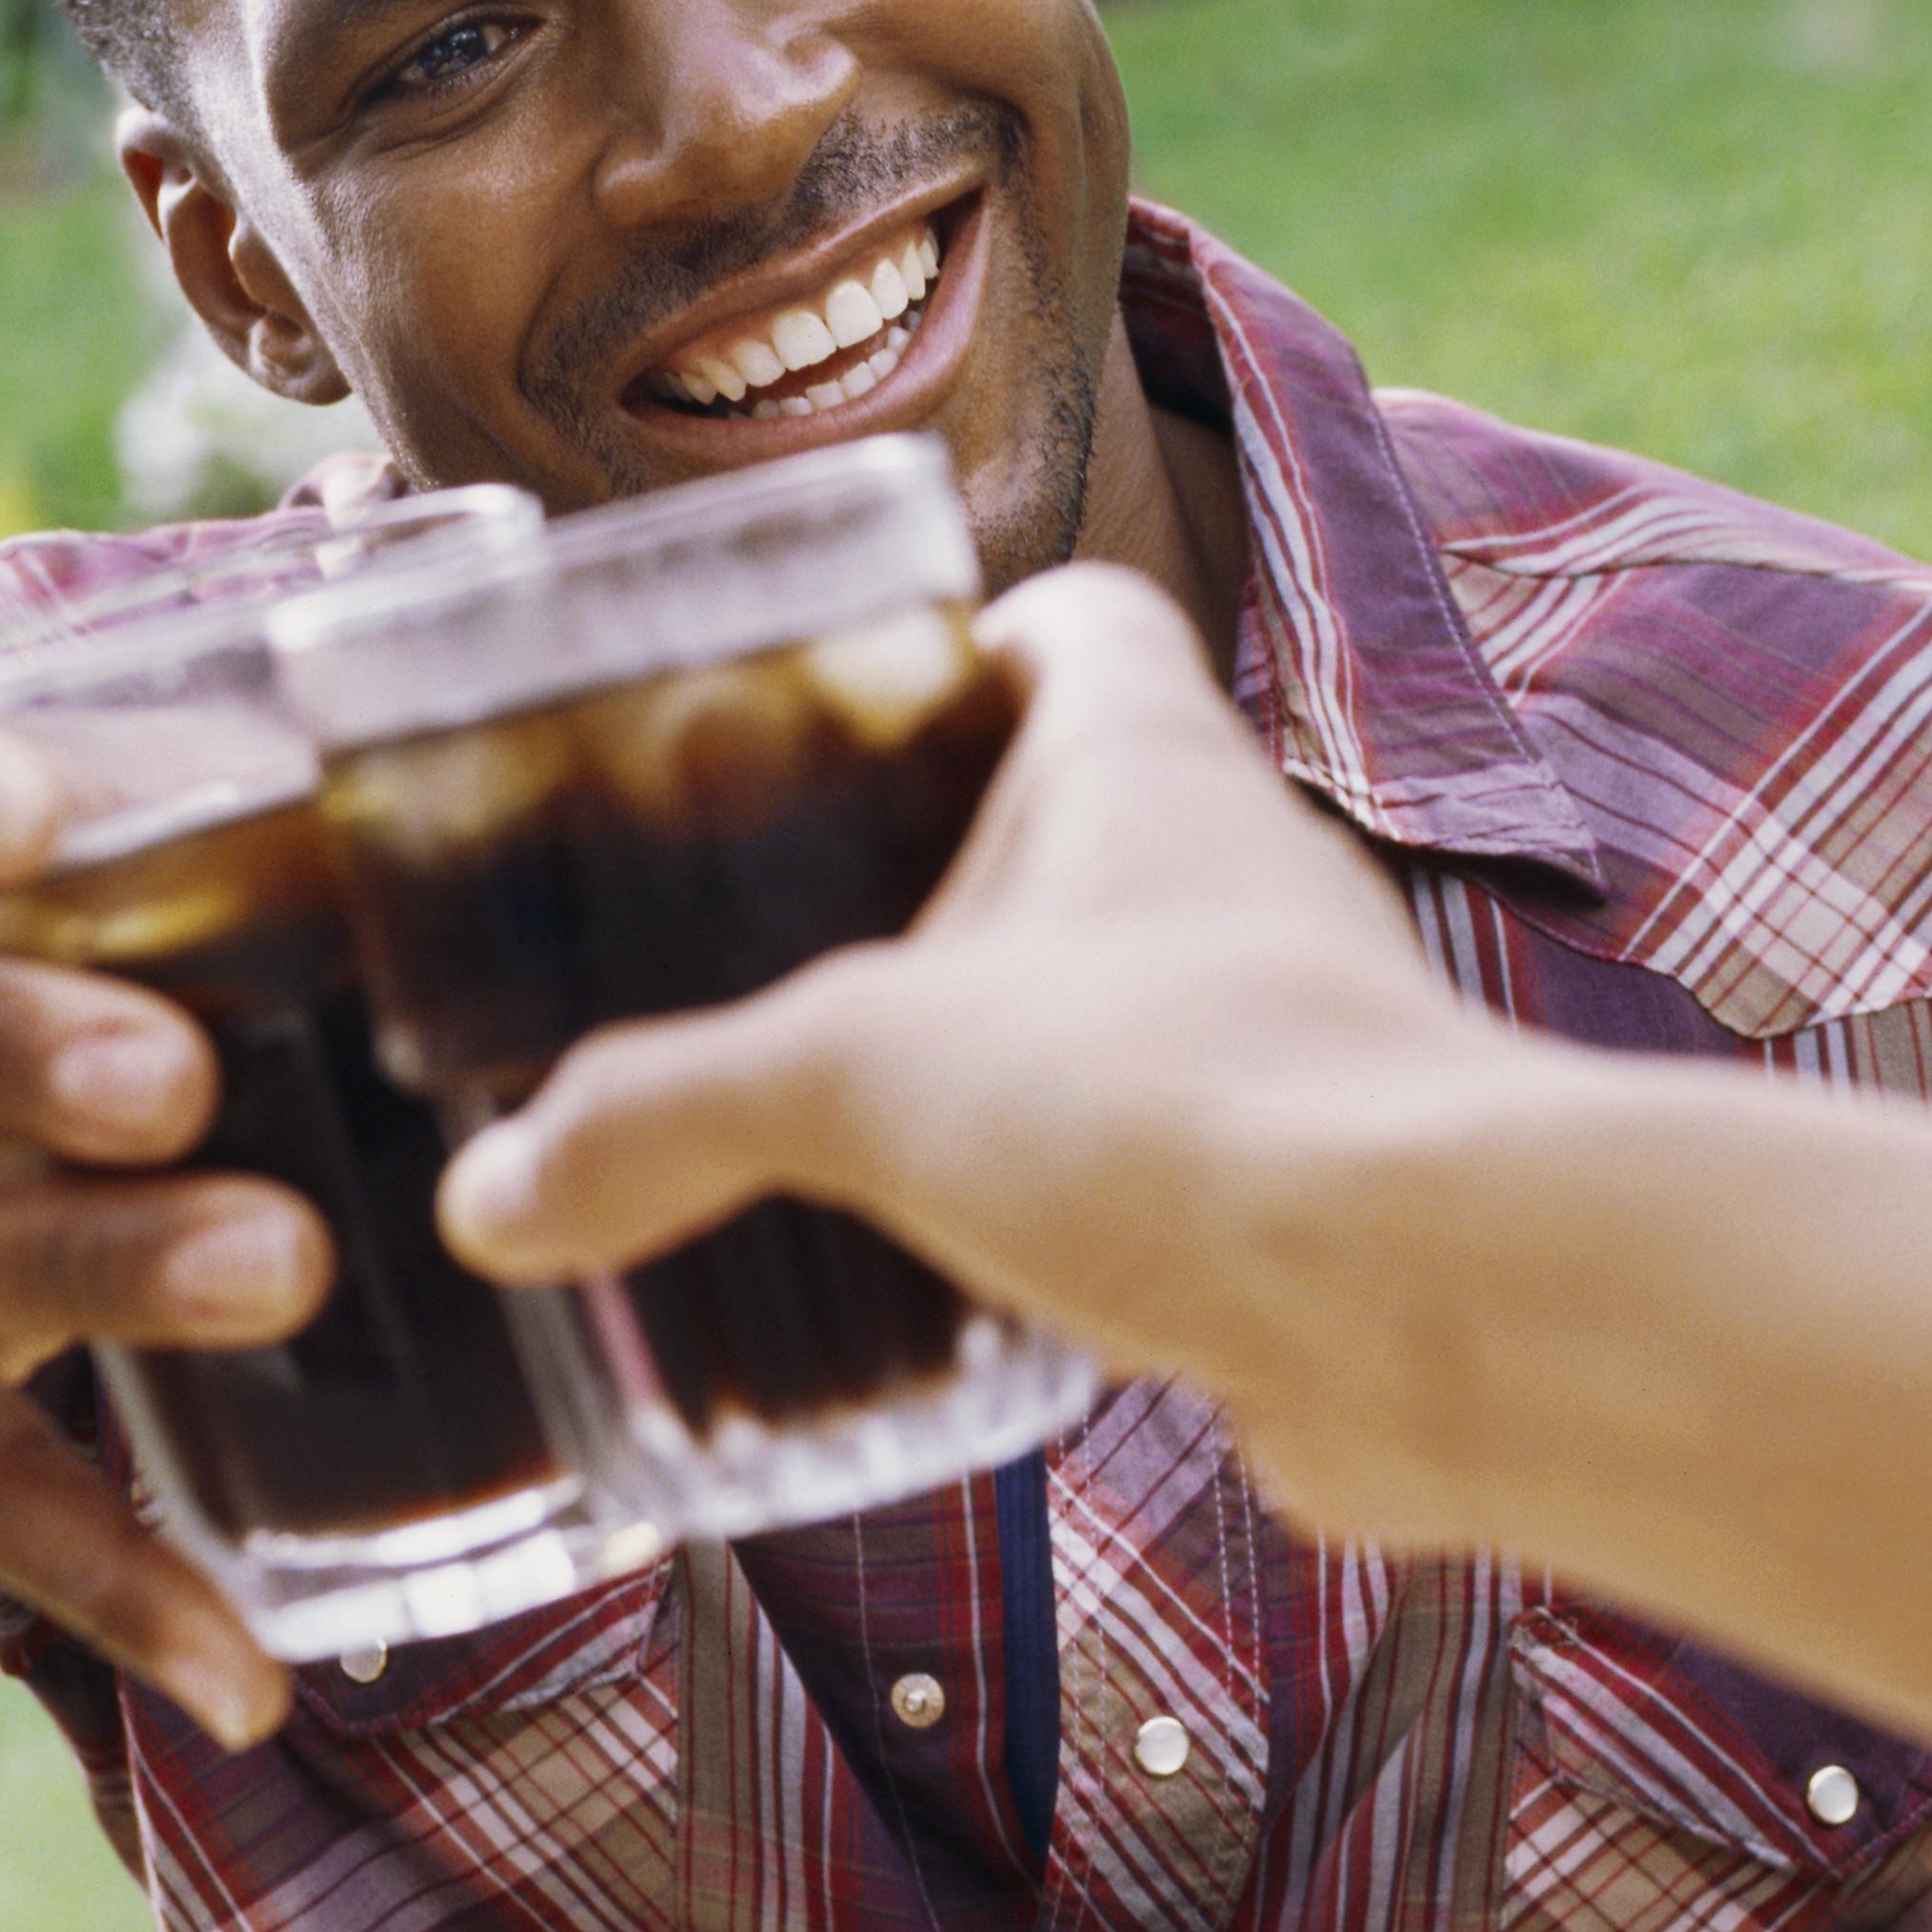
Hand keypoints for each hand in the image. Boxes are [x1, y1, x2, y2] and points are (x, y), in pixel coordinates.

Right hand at [435, 566, 1469, 1416]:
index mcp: (1137, 760)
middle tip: (766, 940)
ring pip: (1114, 1005)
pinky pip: (1155, 1172)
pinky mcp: (1304, 1194)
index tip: (833, 701)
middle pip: (1073, 822)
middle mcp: (1231, 873)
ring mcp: (1283, 1035)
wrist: (1441, 1309)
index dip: (954, 637)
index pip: (1069, 622)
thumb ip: (660, 1118)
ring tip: (829, 1123)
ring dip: (997, 1052)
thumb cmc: (1177, 1098)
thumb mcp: (854, 1080)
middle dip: (932, 876)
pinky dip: (1057, 1208)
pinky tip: (941, 1282)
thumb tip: (491, 1193)